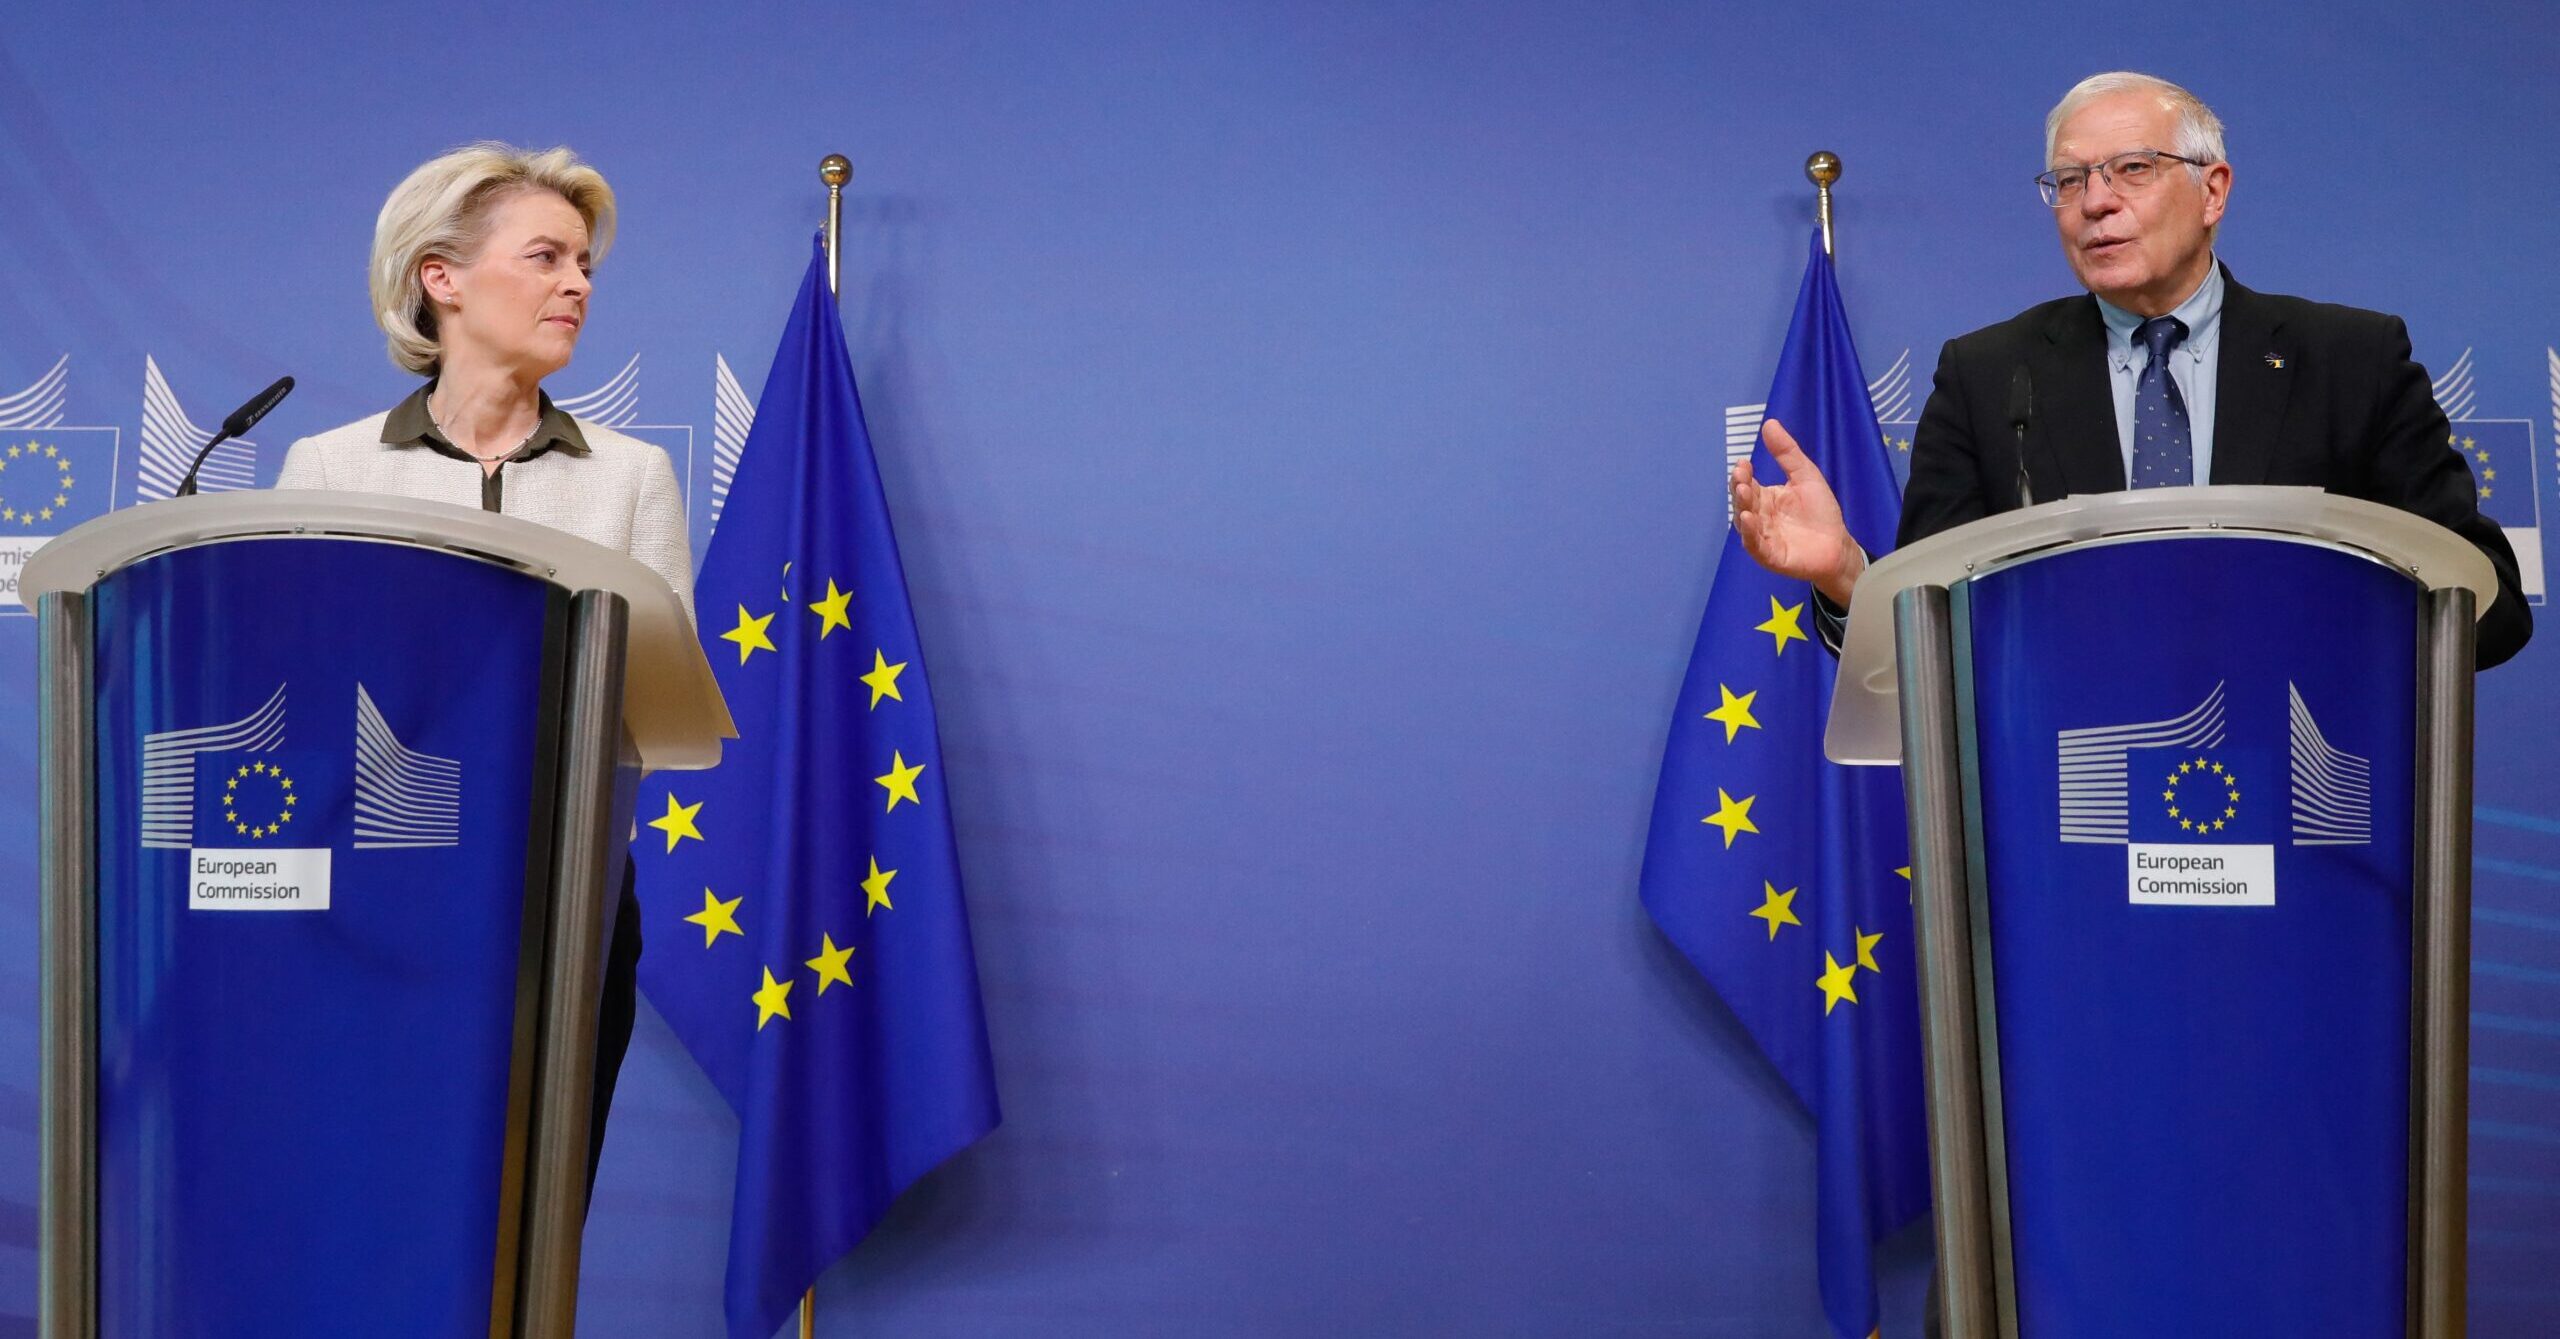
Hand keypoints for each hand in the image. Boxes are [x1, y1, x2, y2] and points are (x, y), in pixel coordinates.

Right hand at [1729, 418, 1864, 604]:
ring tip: (1743, 492)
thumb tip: (1769, 423)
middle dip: (1740, 488)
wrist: (1838, 544)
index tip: (1744, 462)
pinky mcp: (1770, 556)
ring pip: (1745, 522)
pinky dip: (1749, 533)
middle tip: (1742, 477)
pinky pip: (1755, 545)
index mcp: (1765, 497)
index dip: (1743, 474)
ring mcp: (1762, 537)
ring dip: (1742, 507)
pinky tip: (1749, 519)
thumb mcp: (1805, 475)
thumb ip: (1787, 453)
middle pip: (1743, 501)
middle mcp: (1759, 516)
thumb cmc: (1820, 511)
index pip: (1747, 483)